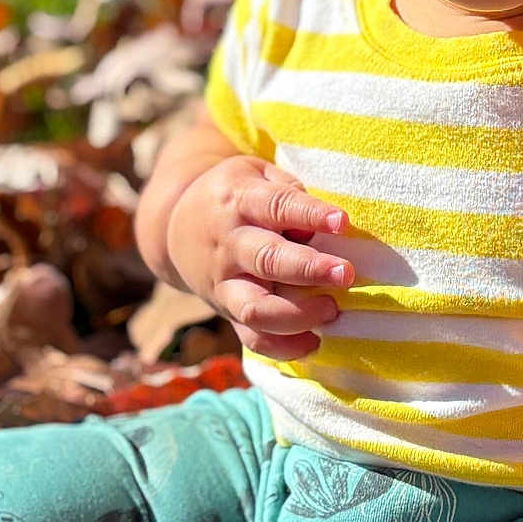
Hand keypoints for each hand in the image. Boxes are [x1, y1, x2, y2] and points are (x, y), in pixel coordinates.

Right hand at [166, 155, 353, 359]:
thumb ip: (290, 192)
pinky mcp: (227, 311)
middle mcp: (230, 245)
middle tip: (346, 273)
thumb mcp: (257, 175)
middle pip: (267, 260)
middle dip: (308, 269)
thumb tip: (327, 224)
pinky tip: (314, 342)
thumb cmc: (236, 195)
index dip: (310, 214)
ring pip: (256, 308)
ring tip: (332, 309)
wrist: (176, 227)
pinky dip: (283, 347)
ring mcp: (225, 283)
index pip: (277, 206)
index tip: (342, 221)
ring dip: (297, 314)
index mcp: (240, 201)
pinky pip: (252, 338)